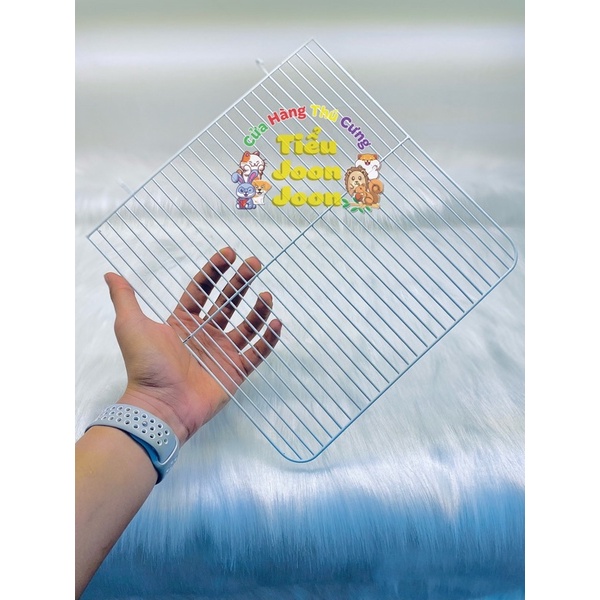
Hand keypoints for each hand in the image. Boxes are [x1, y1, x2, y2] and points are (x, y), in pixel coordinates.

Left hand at [104, 247, 281, 443]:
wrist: (160, 406)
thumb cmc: (146, 365)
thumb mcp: (131, 326)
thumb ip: (125, 298)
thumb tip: (110, 274)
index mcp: (183, 322)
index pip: (202, 289)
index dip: (215, 270)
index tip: (229, 253)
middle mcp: (205, 334)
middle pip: (227, 301)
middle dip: (241, 281)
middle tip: (254, 264)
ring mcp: (222, 352)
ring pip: (246, 325)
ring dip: (258, 309)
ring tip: (267, 295)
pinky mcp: (235, 371)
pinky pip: (257, 352)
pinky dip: (268, 339)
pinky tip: (276, 324)